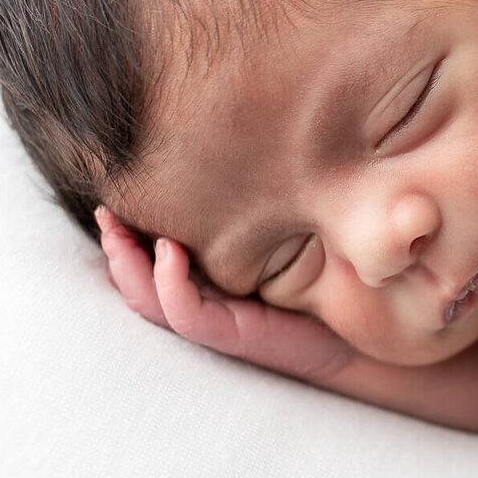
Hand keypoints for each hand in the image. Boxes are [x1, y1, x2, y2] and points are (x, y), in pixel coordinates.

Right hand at [95, 205, 357, 386]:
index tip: (112, 190)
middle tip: (102, 209)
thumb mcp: (286, 224)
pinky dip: (170, 285)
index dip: (125, 229)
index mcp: (209, 275)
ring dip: (129, 264)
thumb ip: (255, 199)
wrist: (374, 316)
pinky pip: (188, 315)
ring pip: (152, 298)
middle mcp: (207, 298)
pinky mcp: (238, 336)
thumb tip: (230, 142)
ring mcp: (220, 320)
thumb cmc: (331, 263)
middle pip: (139, 278)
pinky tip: (170, 251)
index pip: (150, 255)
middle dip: (115, 245)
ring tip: (117, 226)